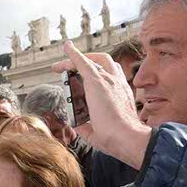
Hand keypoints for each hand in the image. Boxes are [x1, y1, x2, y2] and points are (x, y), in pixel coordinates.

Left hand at [51, 41, 151, 169]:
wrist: (126, 137)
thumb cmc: (117, 139)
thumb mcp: (99, 132)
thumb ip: (88, 126)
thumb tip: (78, 124)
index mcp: (120, 94)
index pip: (110, 77)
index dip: (98, 74)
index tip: (87, 76)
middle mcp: (117, 83)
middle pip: (102, 64)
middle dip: (86, 62)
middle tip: (70, 68)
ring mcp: (108, 80)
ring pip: (91, 61)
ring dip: (75, 60)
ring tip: (59, 66)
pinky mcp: (96, 82)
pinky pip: (82, 62)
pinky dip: (74, 54)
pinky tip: (67, 47)